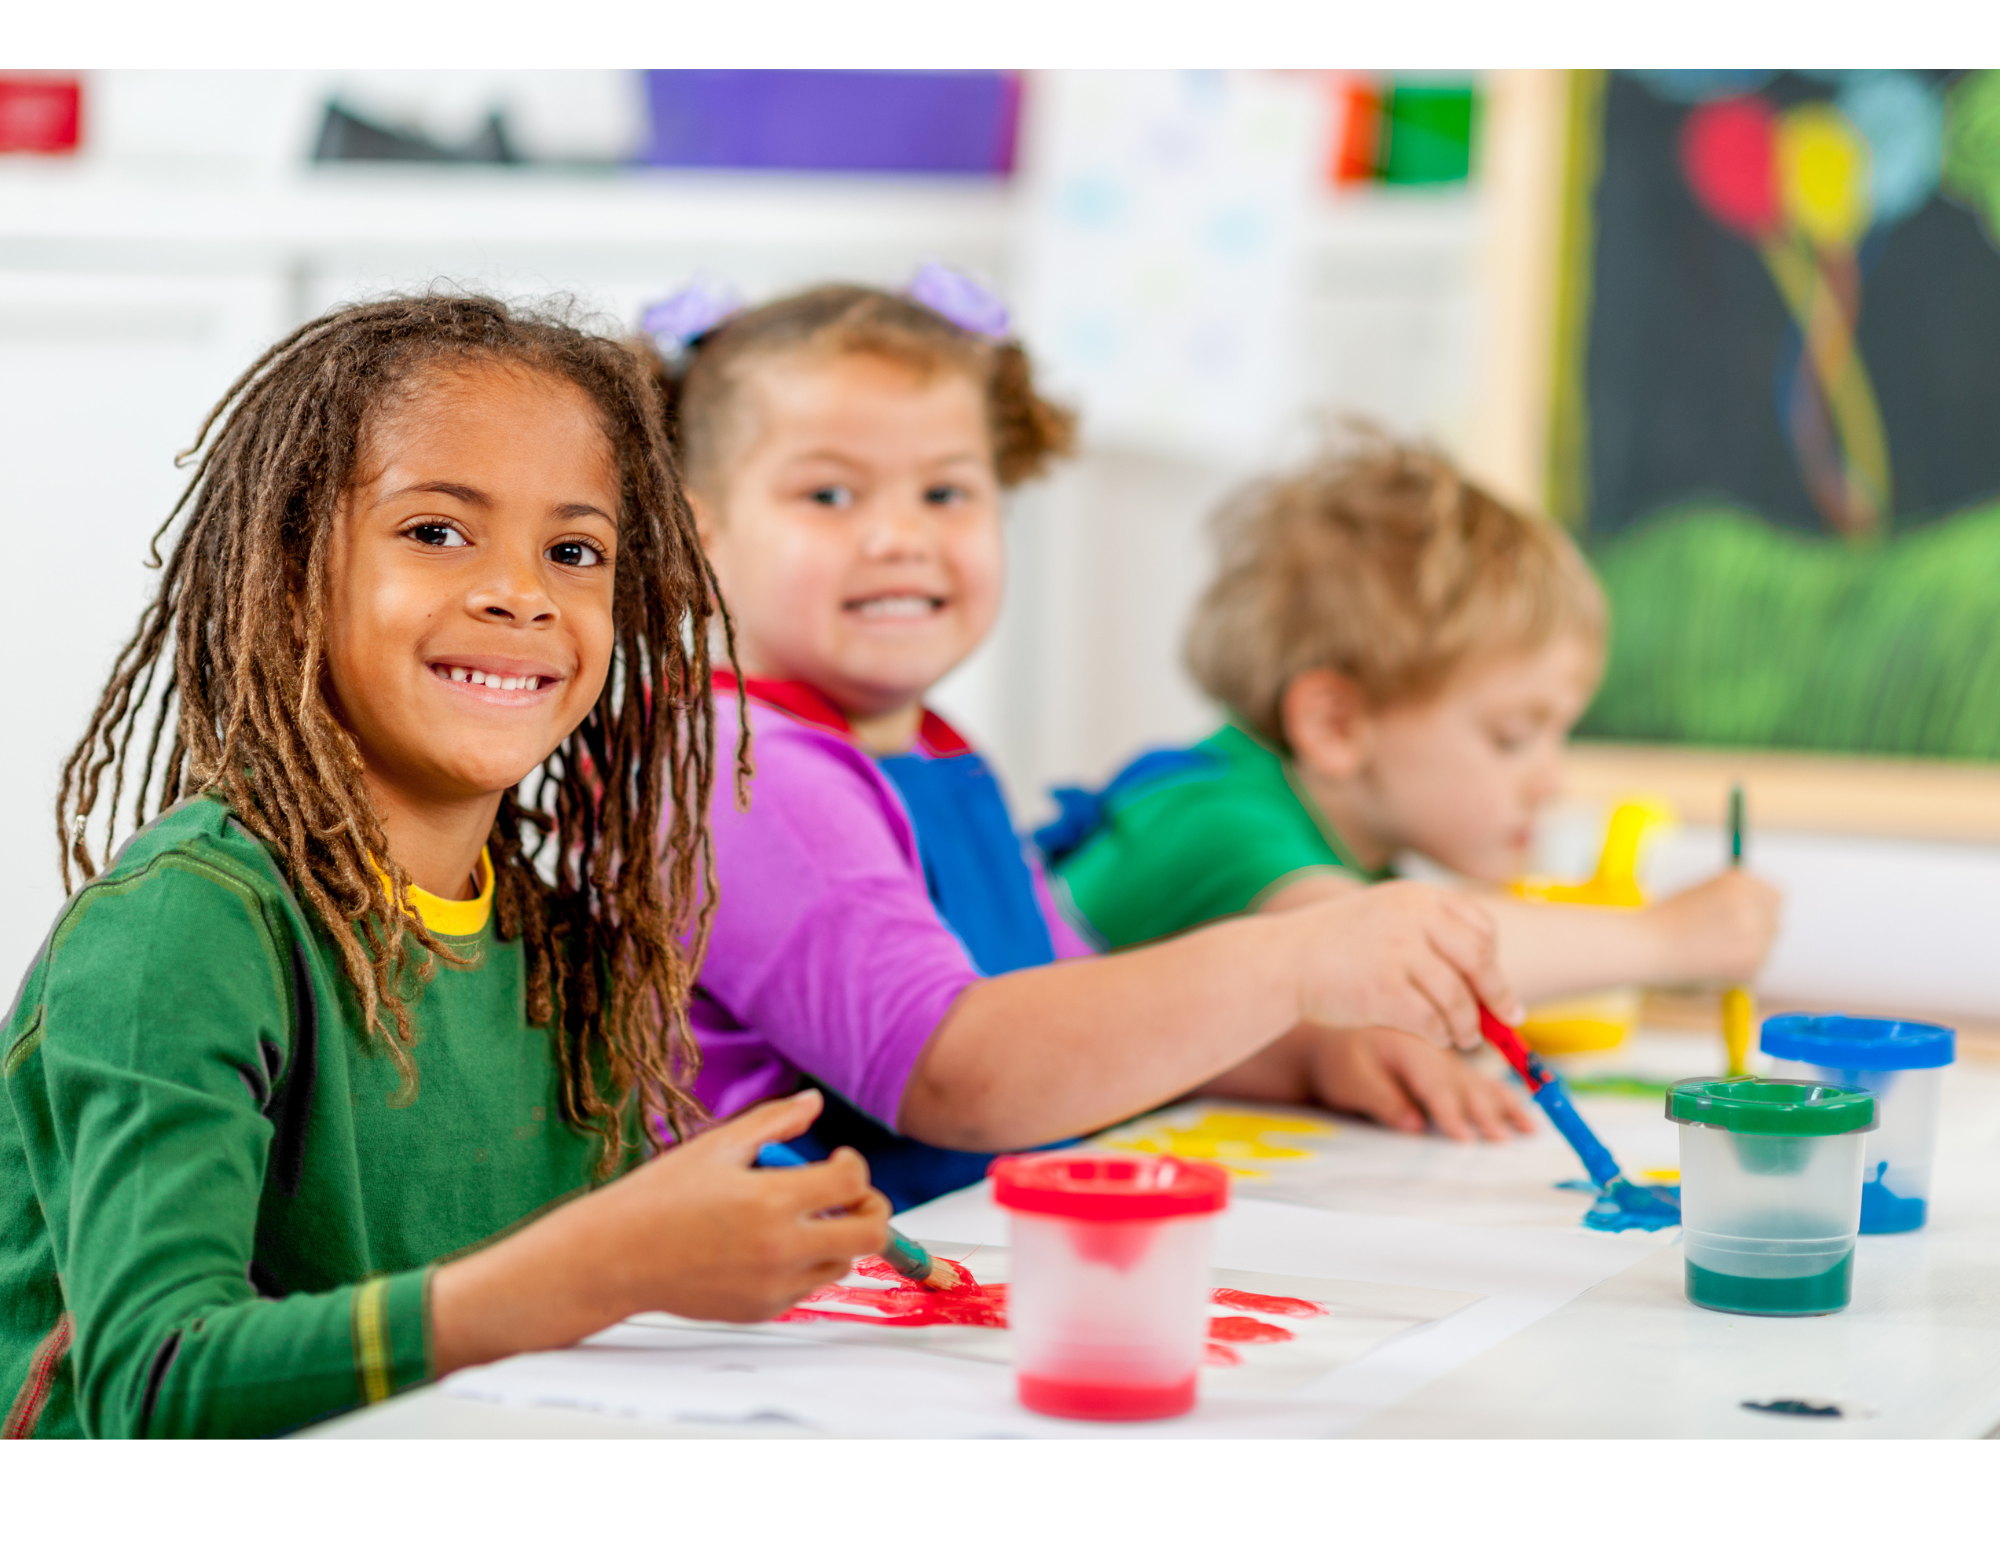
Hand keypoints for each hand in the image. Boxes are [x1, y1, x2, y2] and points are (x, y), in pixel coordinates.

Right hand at [430, 1089, 890, 1374]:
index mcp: (770, 1201)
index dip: (854, 1164)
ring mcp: (773, 1285)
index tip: (837, 1158)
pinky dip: (806, 1264)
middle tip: (849, 1195)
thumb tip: (814, 1103)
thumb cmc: (658, 1198)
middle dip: (870, 1208)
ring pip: (843, 1263)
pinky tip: (774, 1244)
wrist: (615, 1257)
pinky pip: (809, 1287)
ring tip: (805, 1217)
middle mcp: (779, 1248)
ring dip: (838, 1237)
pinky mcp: (762, 1309)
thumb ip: (774, 1122)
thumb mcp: (717, 1147)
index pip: (853, 1183)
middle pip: (871, 1234)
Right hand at [1281, 880, 1521, 1050]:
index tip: (1497, 988)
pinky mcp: (1383, 990)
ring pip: (1458, 998)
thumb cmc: (1337, 947)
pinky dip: (1440, 1035)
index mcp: (1417, 897)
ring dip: (1467, 1025)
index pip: (1480, 926)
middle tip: (1505, 1019)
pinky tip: (1436, 1037)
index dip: (1494, 960)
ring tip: (1463, 1037)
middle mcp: (1413, 918)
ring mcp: (1398, 952)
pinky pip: (1432, 1021)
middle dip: (1496, 994)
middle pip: (1479, 959)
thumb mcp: (1388, 918)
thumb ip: (1432, 936)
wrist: (1282, 959)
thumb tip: (1490, 984)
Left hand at [1300, 1025, 1534, 1141]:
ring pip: (1479, 1081)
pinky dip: (1502, 1097)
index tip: (1465, 1137)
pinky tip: (1522, 1114)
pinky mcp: (1447, 1064)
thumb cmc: (1338, 1060)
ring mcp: (1443, 1055)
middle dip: (1484, 1113)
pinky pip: (1479, 1080)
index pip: (1433, 1083)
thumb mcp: (1350, 1080)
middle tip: (1500, 1140)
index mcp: (1407, 1045)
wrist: (1331, 1035)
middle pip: (1463, 1083)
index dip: (1450, 1112)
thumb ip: (1382, 1100)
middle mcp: (1432, 1047)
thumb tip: (1415, 1125)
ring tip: (1528, 1129)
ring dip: (1504, 1106)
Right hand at [1647, 869, 1781, 984]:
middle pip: (1774, 921)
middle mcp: (1750, 901)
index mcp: (1737, 881)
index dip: (1760, 910)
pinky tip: (1710, 967)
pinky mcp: (1748, 959)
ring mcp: (1752, 931)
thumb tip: (1760, 917)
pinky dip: (1739, 971)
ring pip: (1766, 947)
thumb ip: (1733, 903)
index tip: (1746, 921)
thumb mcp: (1702, 896)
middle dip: (1757, 934)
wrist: (1641, 944)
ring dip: (1748, 954)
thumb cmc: (1662, 924)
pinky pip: (1756, 968)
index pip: (1774, 896)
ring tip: (1711, 956)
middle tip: (1726, 944)